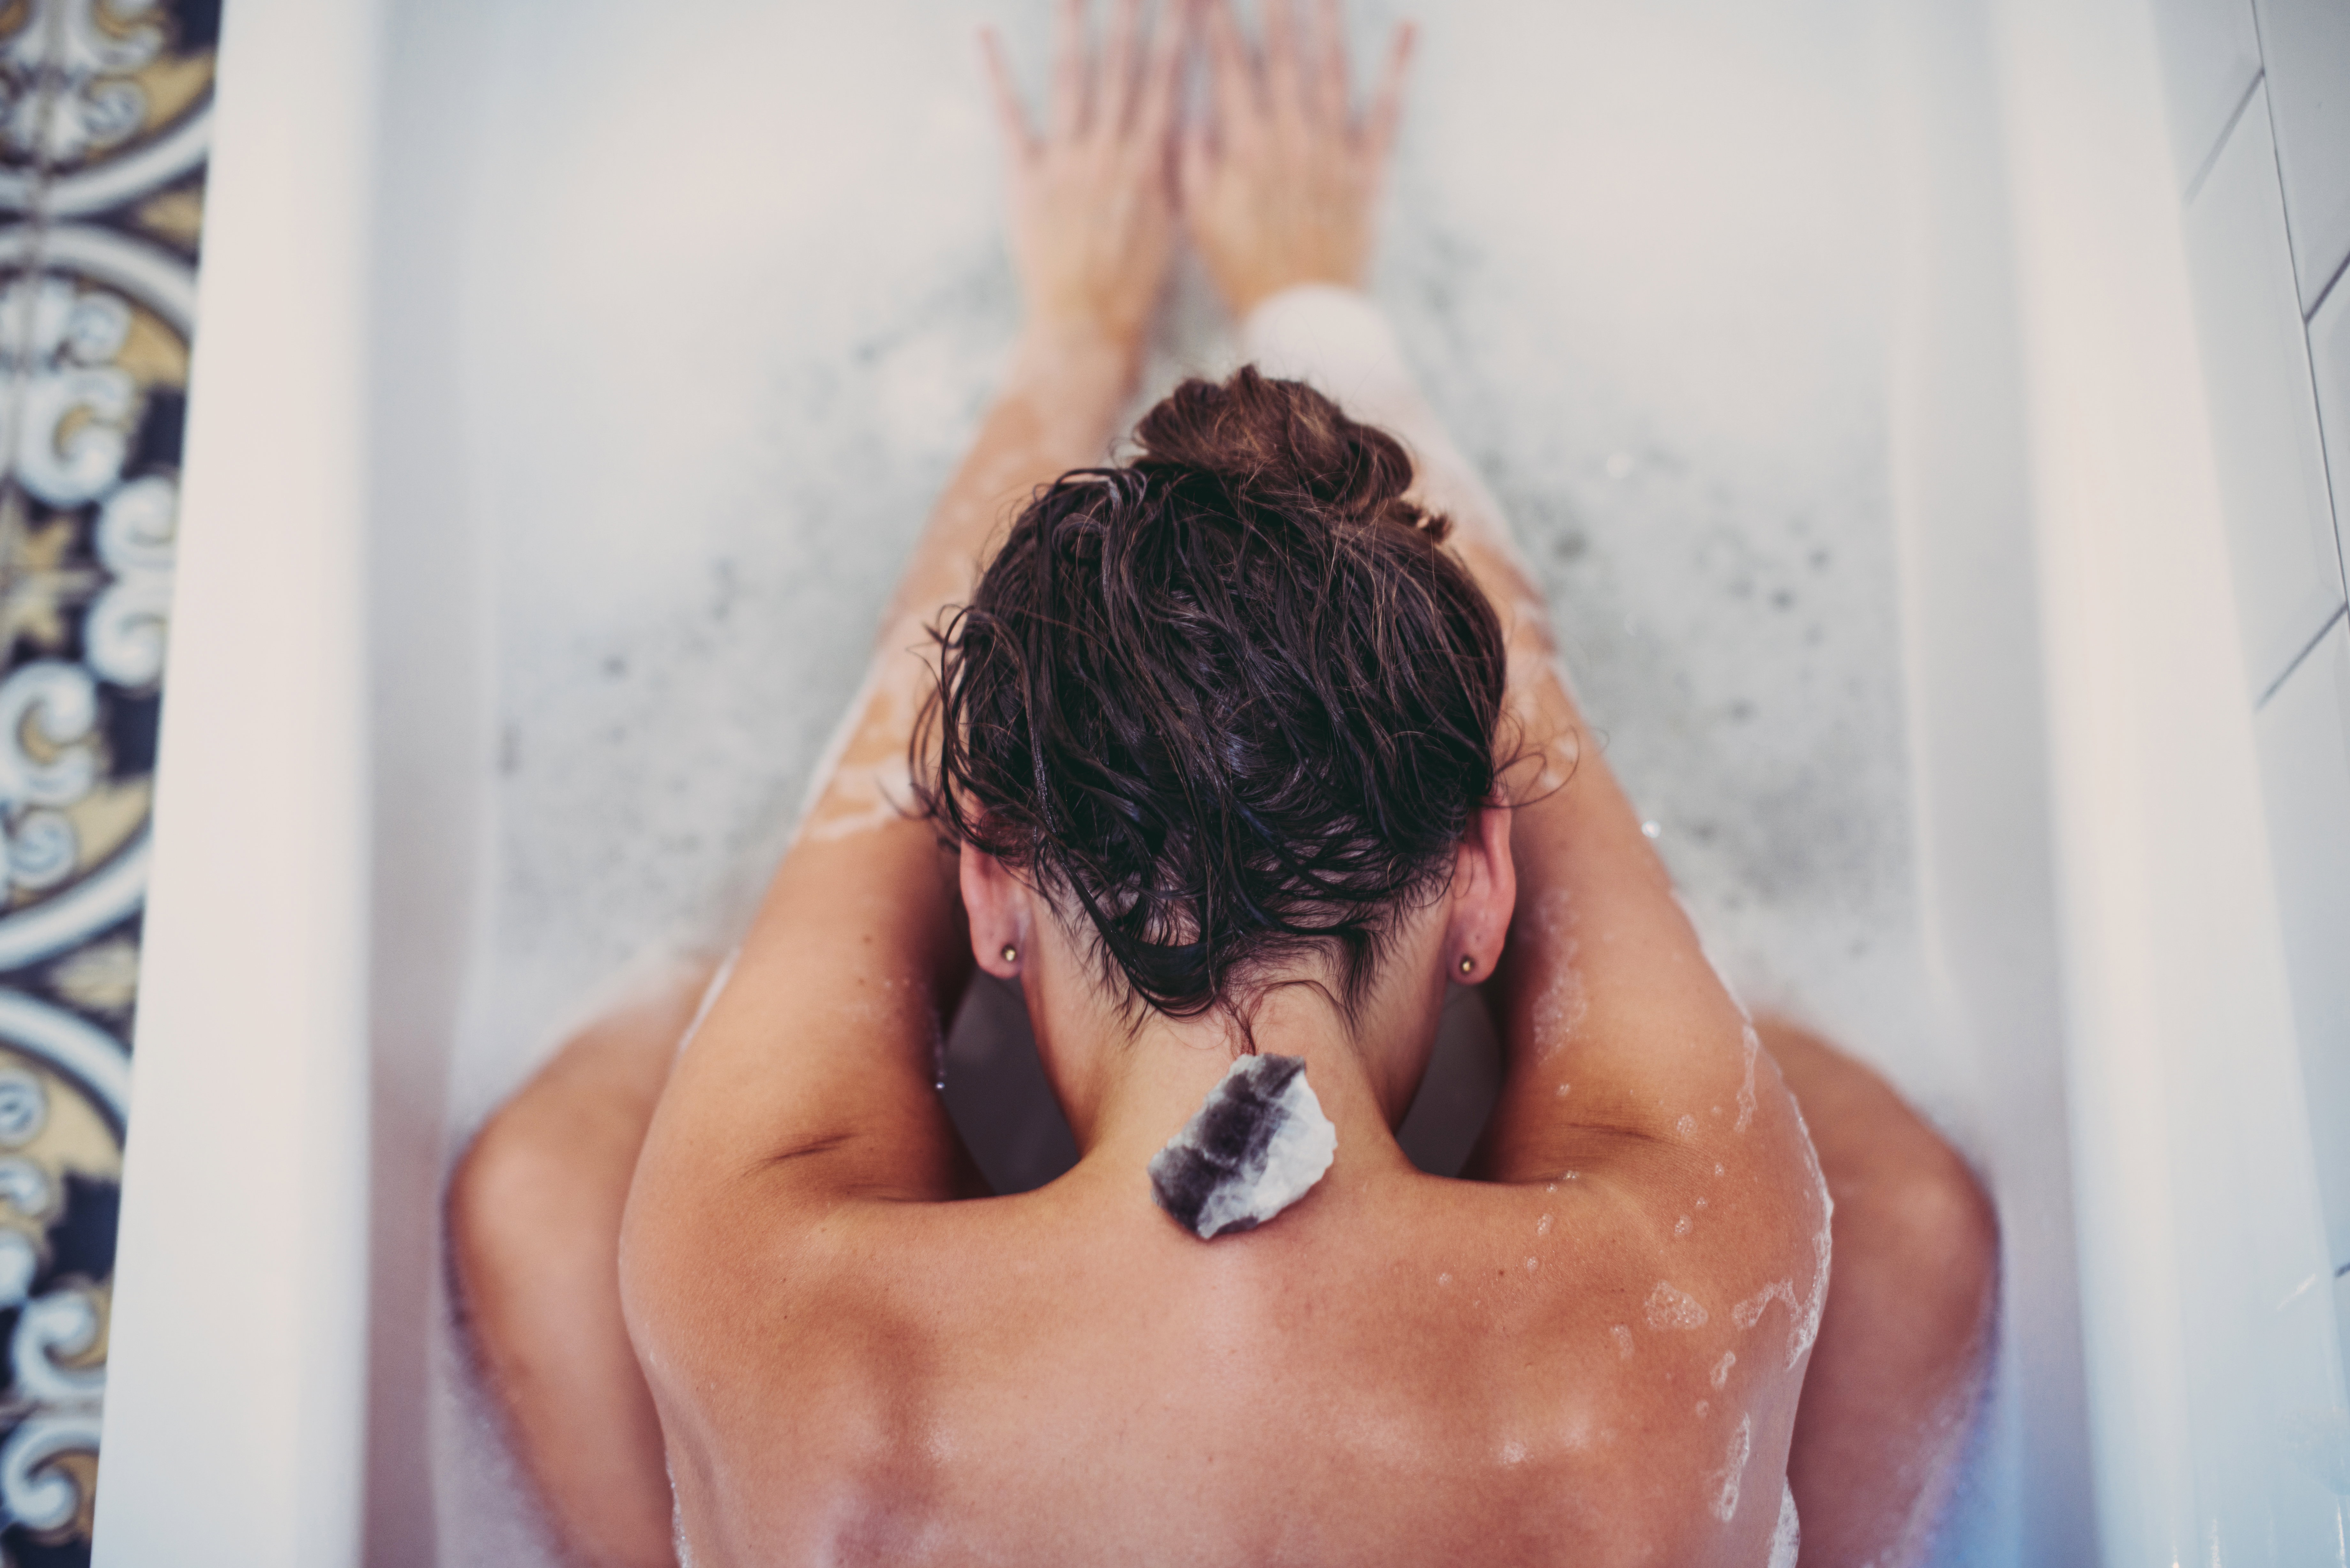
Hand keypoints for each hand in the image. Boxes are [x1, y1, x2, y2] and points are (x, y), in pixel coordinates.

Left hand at [984, 0, 1190, 359]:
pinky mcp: (1025, 180)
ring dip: (1073, 24)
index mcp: (1150, 161)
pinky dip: (997, 75)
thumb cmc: (1137, 289)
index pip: (1169, 77)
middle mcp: (1110, 151)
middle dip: (1132, 11)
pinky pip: (1010, 118)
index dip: (1178, 28)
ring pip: (1072, 77)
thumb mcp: (1175, 225)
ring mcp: (1066, 162)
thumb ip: (1179, 169)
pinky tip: (984, 35)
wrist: (1089, 331)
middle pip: (1123, 63)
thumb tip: (1190, 117)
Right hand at [1181, 0, 1412, 317]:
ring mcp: (1333, 150)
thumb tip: (1187, 113)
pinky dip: (1398, 67)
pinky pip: (1386, 109)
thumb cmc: (1243, 270)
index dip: (1214, 19)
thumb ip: (1190, 163)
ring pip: (1331, 66)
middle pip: (1280, 51)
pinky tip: (1409, 27)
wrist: (1303, 316)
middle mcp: (1290, 137)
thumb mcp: (1199, 219)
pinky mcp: (1367, 168)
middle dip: (1272, 4)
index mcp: (1244, 146)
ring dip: (1327, 17)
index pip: (1225, 65)